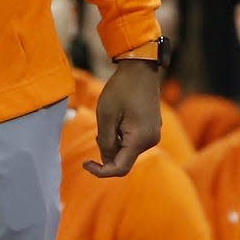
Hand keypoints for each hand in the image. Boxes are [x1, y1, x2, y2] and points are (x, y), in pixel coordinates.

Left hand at [83, 59, 160, 177]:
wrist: (140, 69)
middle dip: (107, 149)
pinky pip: (133, 141)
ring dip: (114, 141)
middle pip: (124, 159)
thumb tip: (106, 160)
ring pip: (127, 150)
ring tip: (109, 118)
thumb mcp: (105, 114)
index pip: (120, 168)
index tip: (86, 163)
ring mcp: (153, 135)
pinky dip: (121, 136)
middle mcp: (150, 141)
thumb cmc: (121, 89)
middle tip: (99, 127)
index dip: (101, 171)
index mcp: (140, 139)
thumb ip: (104, 140)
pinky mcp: (151, 129)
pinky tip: (117, 118)